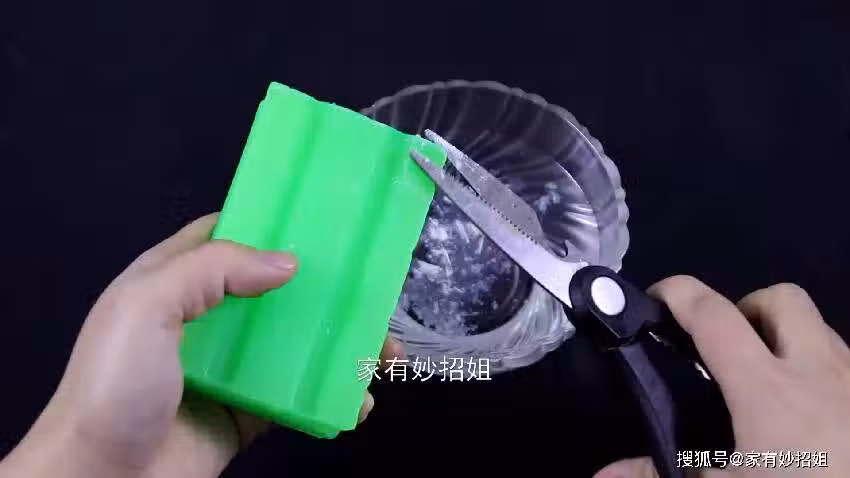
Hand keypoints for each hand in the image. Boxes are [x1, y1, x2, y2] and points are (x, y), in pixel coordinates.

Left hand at [0, 213, 402, 477]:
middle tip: (374, 292)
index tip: (323, 220)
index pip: (228, 236)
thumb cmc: (115, 384)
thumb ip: (212, 270)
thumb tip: (288, 263)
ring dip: (341, 344)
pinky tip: (359, 399)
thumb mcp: (146, 306)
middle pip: (276, 290)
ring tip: (384, 353)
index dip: (271, 224)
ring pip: (296, 344)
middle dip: (326, 290)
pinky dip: (332, 394)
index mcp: (175, 280)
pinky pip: (298, 395)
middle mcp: (207, 318)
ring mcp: (230, 367)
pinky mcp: (247, 412)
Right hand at [594, 276, 849, 476]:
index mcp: (766, 388)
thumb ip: (659, 473)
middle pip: (779, 298)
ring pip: (819, 326)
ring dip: (785, 336)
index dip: (678, 293)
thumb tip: (601, 476)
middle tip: (725, 350)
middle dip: (746, 308)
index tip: (655, 298)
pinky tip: (810, 410)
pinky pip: (845, 360)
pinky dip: (818, 366)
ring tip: (768, 381)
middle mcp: (816, 369)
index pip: (713, 314)